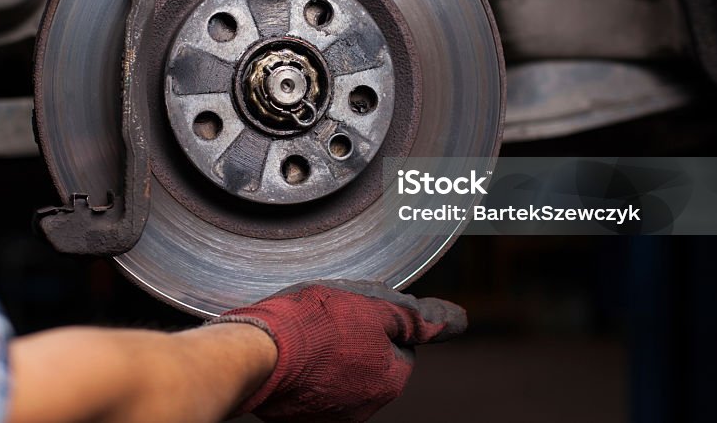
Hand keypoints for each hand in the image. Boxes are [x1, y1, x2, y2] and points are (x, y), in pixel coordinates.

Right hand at [211, 280, 466, 422]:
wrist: (258, 351)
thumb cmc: (313, 323)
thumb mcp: (372, 305)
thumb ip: (416, 317)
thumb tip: (458, 321)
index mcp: (391, 379)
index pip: (399, 344)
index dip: (377, 321)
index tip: (353, 312)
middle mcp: (367, 407)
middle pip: (370, 363)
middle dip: (354, 341)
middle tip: (326, 321)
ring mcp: (332, 416)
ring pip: (340, 376)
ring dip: (329, 357)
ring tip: (305, 336)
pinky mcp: (301, 418)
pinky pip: (312, 391)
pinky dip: (306, 374)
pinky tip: (292, 356)